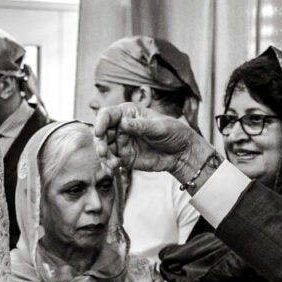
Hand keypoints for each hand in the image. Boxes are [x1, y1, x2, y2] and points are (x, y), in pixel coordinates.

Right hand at [93, 104, 215, 178]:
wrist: (182, 152)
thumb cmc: (173, 133)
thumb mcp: (159, 127)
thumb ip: (142, 126)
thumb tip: (124, 122)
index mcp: (128, 113)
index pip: (108, 115)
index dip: (100, 122)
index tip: (99, 132)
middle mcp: (121, 127)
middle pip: (102, 132)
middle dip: (100, 142)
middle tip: (103, 152)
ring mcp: (122, 142)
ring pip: (104, 148)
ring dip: (104, 156)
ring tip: (112, 164)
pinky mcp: (124, 157)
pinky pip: (111, 161)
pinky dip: (109, 165)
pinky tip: (113, 168)